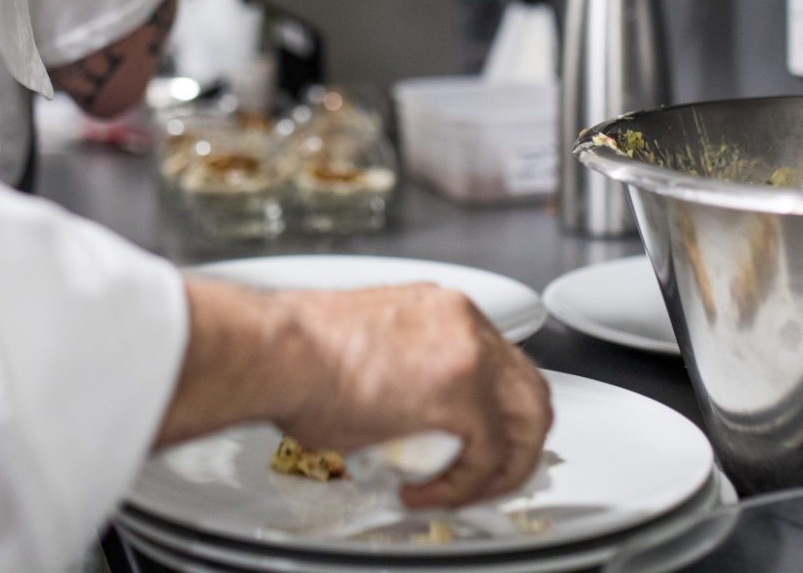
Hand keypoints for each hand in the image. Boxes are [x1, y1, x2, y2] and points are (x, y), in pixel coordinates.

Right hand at [273, 283, 552, 508]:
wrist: (274, 351)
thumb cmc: (292, 353)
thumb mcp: (364, 354)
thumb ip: (401, 382)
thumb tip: (391, 421)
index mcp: (440, 309)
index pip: (498, 361)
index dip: (496, 410)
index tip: (478, 439)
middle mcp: (464, 322)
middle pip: (528, 388)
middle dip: (518, 441)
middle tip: (490, 475)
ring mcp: (470, 354)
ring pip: (527, 420)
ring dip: (503, 467)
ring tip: (468, 491)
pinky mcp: (463, 395)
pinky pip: (488, 454)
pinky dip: (464, 484)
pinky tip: (429, 493)